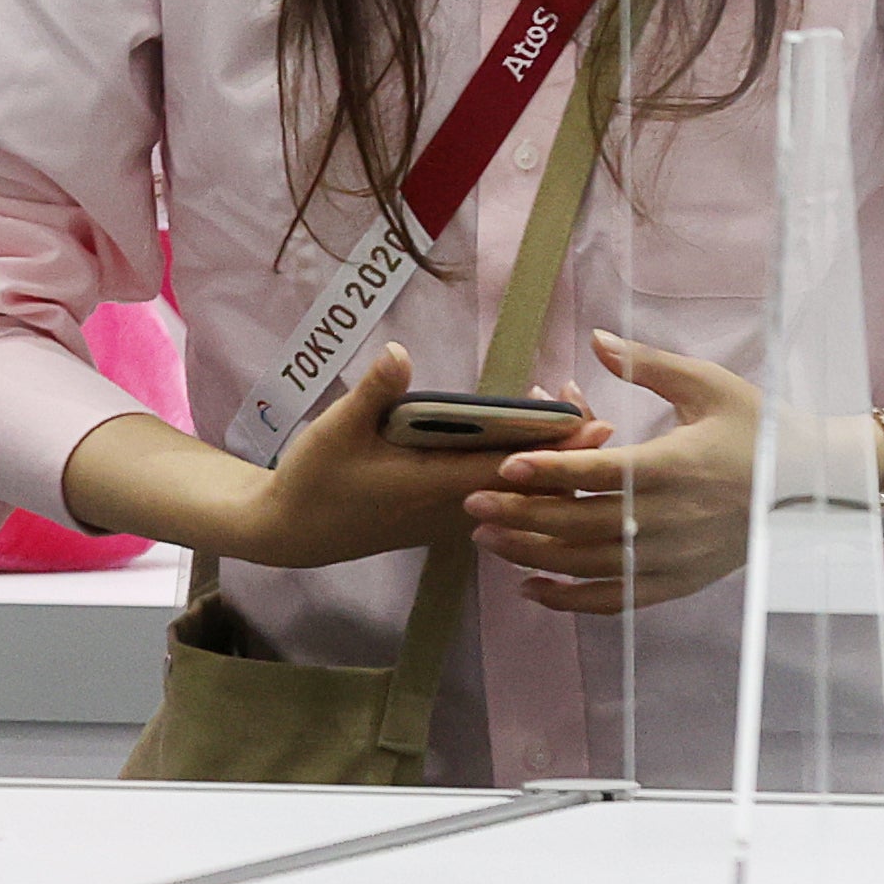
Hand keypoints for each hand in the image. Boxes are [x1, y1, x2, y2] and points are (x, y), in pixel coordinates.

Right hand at [229, 343, 611, 570]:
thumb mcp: (335, 430)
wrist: (294, 532)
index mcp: (437, 484)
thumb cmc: (315, 481)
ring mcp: (453, 519)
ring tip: (556, 414)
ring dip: (542, 459)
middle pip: (530, 483)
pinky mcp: (444, 520)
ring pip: (518, 494)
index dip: (555, 444)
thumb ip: (373, 392)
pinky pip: (499, 498)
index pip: (514, 466)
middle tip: (578, 401)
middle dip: (562, 446)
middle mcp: (457, 508)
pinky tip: (516, 442)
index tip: (588, 414)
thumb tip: (401, 351)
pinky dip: (518, 471)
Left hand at [465, 328, 756, 613]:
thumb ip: (648, 363)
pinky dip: (572, 599)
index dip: (553, 470)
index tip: (506, 466)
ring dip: (535, 555)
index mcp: (677, 467)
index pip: (605, 472)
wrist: (813, 488)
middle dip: (524, 515)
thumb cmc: (759, 429)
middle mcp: (673, 519)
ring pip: (594, 565)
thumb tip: (595, 337)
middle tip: (471, 503)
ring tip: (486, 538)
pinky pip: (619, 600)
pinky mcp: (680, 582)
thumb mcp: (708, 385)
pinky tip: (531, 588)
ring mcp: (676, 557)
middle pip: (586, 523)